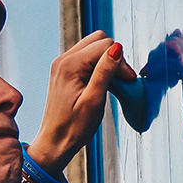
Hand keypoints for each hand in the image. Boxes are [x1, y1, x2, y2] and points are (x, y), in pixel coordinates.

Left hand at [28, 31, 136, 173]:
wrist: (55, 142)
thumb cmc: (73, 128)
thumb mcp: (94, 100)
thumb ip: (105, 72)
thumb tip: (117, 48)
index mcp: (69, 65)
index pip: (105, 46)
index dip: (121, 62)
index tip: (128, 81)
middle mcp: (63, 60)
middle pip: (99, 40)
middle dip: (114, 56)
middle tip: (122, 80)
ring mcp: (62, 64)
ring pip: (93, 46)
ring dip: (107, 60)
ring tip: (113, 82)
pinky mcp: (64, 70)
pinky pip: (86, 56)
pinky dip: (98, 64)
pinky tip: (102, 82)